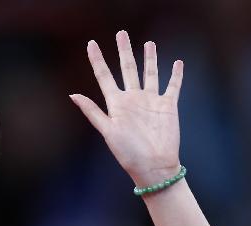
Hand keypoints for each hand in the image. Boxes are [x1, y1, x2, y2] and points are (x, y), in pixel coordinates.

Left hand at [70, 30, 183, 187]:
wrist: (154, 167)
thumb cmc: (129, 153)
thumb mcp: (108, 132)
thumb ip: (93, 112)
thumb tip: (73, 95)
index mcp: (117, 104)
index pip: (104, 76)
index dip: (97, 60)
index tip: (91, 44)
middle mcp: (133, 99)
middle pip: (128, 69)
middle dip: (124, 51)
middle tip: (121, 33)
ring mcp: (151, 102)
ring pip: (150, 74)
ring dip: (149, 59)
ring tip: (149, 43)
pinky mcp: (168, 107)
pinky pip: (172, 87)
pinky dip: (176, 75)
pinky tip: (177, 63)